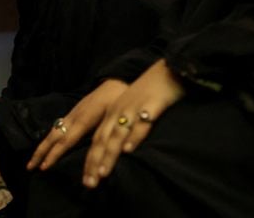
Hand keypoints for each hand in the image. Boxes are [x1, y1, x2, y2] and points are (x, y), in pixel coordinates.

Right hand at [28, 79, 126, 172]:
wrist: (114, 84)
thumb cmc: (117, 102)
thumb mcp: (114, 118)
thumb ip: (104, 134)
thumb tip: (100, 153)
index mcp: (83, 121)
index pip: (64, 141)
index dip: (54, 155)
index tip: (44, 168)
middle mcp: (73, 118)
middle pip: (52, 137)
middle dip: (40, 152)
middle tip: (30, 167)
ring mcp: (72, 114)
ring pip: (53, 132)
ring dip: (43, 147)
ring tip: (35, 160)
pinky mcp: (73, 112)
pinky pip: (57, 127)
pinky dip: (50, 139)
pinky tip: (49, 144)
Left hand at [82, 60, 183, 188]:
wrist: (167, 70)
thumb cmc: (149, 93)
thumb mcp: (130, 109)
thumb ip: (122, 127)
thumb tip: (118, 150)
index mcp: (113, 113)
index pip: (97, 140)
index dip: (90, 160)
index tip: (86, 180)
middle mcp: (119, 112)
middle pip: (102, 140)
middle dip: (94, 163)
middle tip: (89, 183)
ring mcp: (133, 108)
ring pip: (117, 135)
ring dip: (108, 154)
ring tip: (103, 172)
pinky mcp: (151, 105)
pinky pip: (142, 123)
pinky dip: (134, 137)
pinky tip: (129, 150)